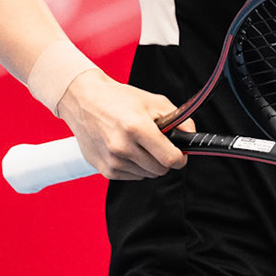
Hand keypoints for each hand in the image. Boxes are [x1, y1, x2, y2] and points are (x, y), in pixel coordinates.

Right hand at [56, 69, 191, 180]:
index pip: (169, 158)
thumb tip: (191, 136)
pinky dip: (135, 167)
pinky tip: (128, 149)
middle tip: (159, 145)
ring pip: (147, 175)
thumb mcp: (153, 101)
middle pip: (160, 170)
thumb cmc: (118, 99)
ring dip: (149, 163)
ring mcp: (112, 160)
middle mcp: (122, 147)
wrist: (84, 101)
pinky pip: (132, 177)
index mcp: (136, 128)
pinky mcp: (105, 170)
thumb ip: (178, 119)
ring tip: (140, 144)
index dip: (180, 158)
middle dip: (165, 159)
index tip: (180, 154)